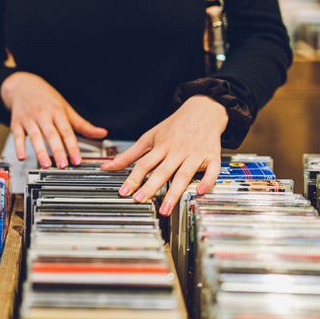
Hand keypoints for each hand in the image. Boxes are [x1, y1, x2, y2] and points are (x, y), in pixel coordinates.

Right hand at [1, 72, 107, 167]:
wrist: (23, 85)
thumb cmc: (47, 99)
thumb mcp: (66, 109)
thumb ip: (83, 125)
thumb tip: (102, 133)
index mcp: (57, 112)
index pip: (67, 132)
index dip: (72, 147)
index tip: (77, 160)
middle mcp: (43, 115)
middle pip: (51, 134)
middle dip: (57, 150)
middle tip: (62, 165)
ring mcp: (29, 119)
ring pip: (35, 136)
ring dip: (40, 151)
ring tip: (45, 164)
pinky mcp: (16, 122)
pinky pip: (17, 135)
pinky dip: (19, 146)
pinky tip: (21, 157)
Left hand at [101, 95, 228, 215]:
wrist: (203, 109)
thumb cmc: (174, 126)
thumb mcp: (149, 137)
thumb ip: (129, 155)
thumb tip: (106, 167)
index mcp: (161, 146)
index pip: (144, 164)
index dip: (133, 178)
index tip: (124, 192)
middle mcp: (177, 151)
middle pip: (163, 171)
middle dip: (151, 186)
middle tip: (140, 200)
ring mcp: (195, 154)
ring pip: (184, 174)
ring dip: (175, 192)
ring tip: (165, 209)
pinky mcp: (212, 156)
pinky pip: (212, 170)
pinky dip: (208, 181)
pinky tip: (200, 192)